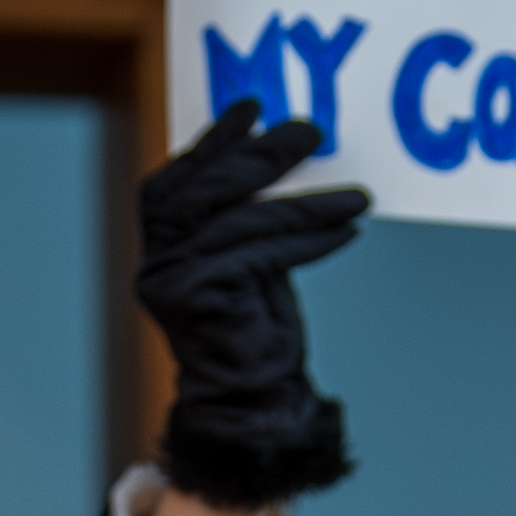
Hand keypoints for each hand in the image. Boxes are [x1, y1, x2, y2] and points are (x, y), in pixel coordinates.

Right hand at [138, 97, 369, 506]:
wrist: (252, 404)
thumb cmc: (254, 333)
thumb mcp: (247, 260)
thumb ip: (246, 216)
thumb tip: (274, 152)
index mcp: (160, 251)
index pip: (176, 183)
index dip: (211, 144)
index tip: (250, 111)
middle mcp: (158, 264)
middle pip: (207, 189)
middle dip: (260, 155)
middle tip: (309, 131)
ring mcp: (177, 282)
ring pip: (245, 219)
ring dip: (308, 203)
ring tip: (356, 195)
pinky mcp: (207, 298)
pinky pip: (266, 252)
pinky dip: (313, 239)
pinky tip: (347, 229)